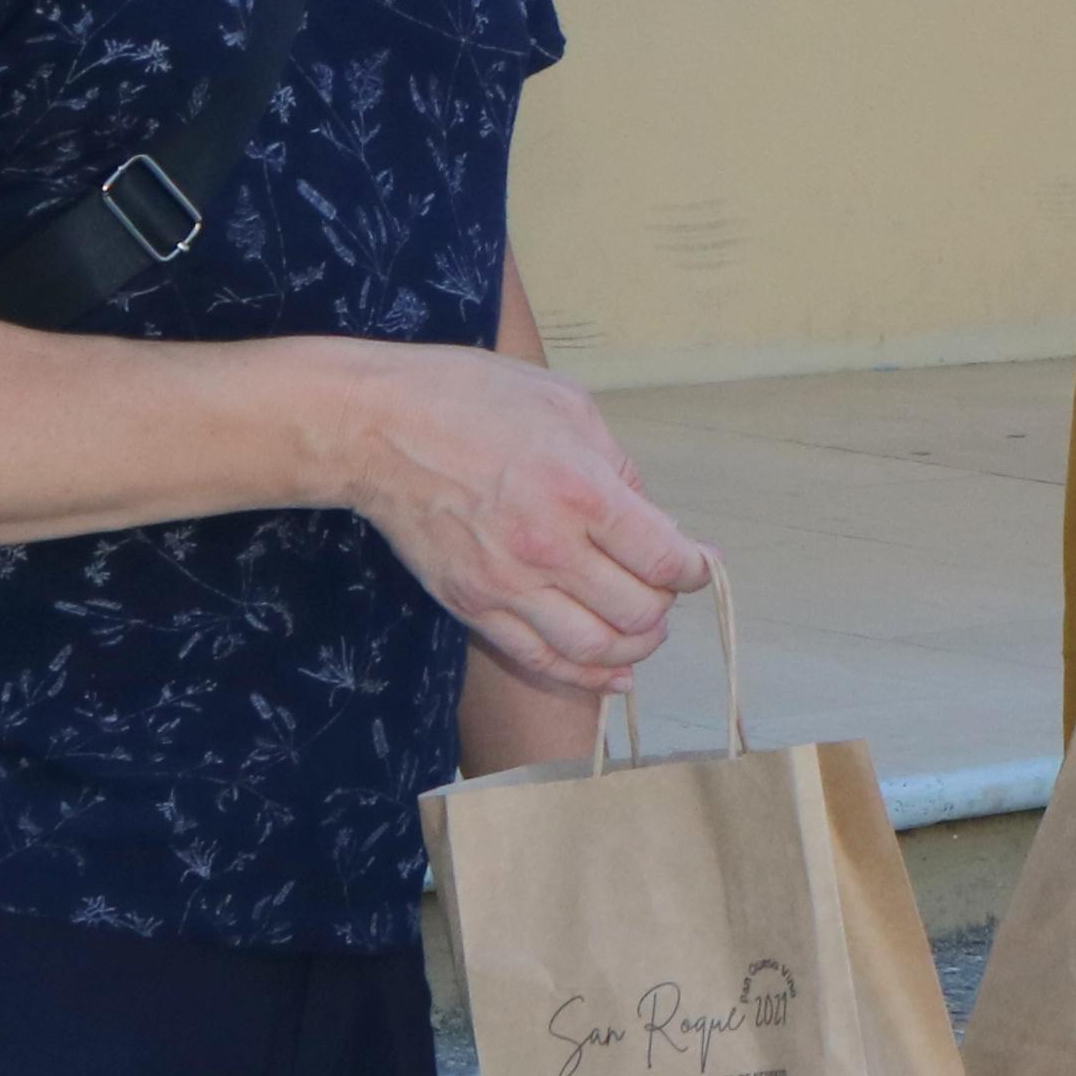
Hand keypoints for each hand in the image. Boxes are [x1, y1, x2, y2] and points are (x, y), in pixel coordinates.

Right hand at [335, 346, 709, 695]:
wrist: (378, 429)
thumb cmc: (472, 400)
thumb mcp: (567, 406)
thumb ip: (616, 466)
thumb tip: (649, 515)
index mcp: (582, 492)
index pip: (664, 559)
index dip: (694, 569)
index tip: (698, 564)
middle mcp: (549, 548)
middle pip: (639, 611)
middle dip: (665, 605)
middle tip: (663, 588)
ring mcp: (507, 585)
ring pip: (595, 648)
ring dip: (634, 648)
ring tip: (643, 631)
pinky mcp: (473, 606)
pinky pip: (540, 659)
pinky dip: (585, 675)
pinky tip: (612, 673)